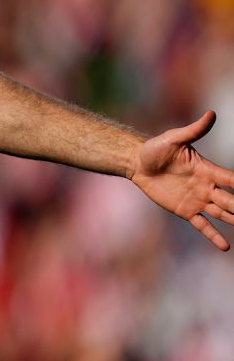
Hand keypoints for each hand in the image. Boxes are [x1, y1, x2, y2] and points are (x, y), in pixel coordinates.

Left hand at [130, 111, 233, 250]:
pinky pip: (203, 225)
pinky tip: (226, 246)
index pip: (232, 180)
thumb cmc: (155, 149)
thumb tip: (212, 113)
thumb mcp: (173, 139)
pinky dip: (213, 235)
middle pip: (231, 200)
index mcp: (208, 170)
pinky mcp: (185, 210)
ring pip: (222, 214)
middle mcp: (207, 187)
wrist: (136, 163)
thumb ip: (194, 130)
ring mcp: (198, 200)